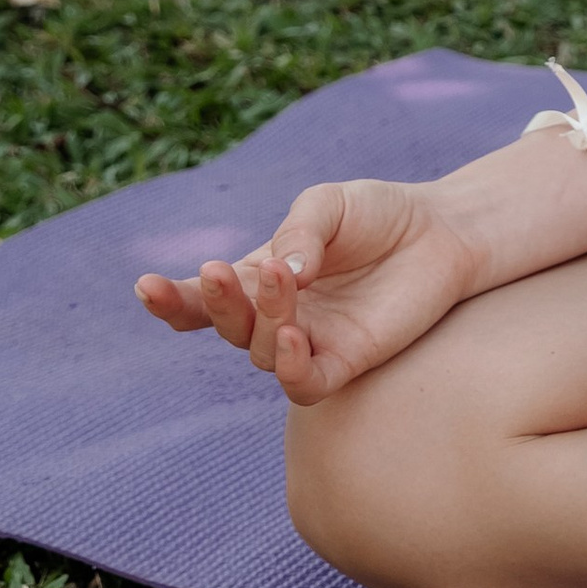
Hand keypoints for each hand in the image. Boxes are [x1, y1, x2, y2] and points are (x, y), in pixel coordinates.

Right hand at [133, 177, 481, 407]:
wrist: (440, 232)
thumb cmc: (377, 215)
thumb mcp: (329, 204)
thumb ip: (299, 231)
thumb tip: (278, 270)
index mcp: (257, 279)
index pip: (201, 301)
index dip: (170, 300)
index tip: (145, 286)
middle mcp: (274, 317)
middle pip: (225, 326)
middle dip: (214, 302)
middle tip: (218, 270)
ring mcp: (308, 342)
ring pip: (258, 351)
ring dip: (262, 315)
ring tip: (282, 276)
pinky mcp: (345, 362)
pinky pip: (303, 383)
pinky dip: (289, 365)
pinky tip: (290, 335)